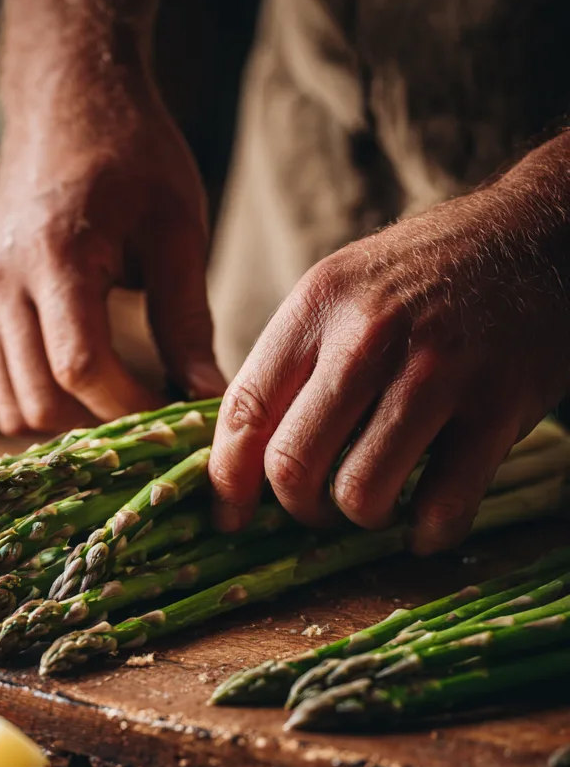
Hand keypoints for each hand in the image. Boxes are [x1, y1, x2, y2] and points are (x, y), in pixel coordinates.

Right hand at [0, 77, 224, 434]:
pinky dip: (43, 399)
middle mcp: (3, 284)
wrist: (66, 99)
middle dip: (101, 425)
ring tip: (123, 406)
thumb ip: (187, 319)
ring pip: (12, 405)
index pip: (80, 369)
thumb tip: (208, 395)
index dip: (131, 409)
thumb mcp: (176, 229)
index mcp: (55, 257)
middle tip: (155, 421)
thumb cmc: (132, 154)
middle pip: (39, 402)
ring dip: (68, 422)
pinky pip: (3, 382)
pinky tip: (90, 384)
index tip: (177, 418)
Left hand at [209, 167, 569, 554]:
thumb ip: (292, 362)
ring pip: (360, 493)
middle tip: (315, 508)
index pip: (244, 412)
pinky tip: (425, 524)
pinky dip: (427, 532)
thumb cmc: (425, 276)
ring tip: (373, 503)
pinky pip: (443, 505)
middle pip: (292, 464)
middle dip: (296, 508)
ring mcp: (438, 372)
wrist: (541, 234)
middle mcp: (369, 336)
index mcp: (317, 306)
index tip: (230, 517)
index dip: (227, 481)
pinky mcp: (499, 406)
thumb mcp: (342, 289)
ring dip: (360, 518)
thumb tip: (241, 455)